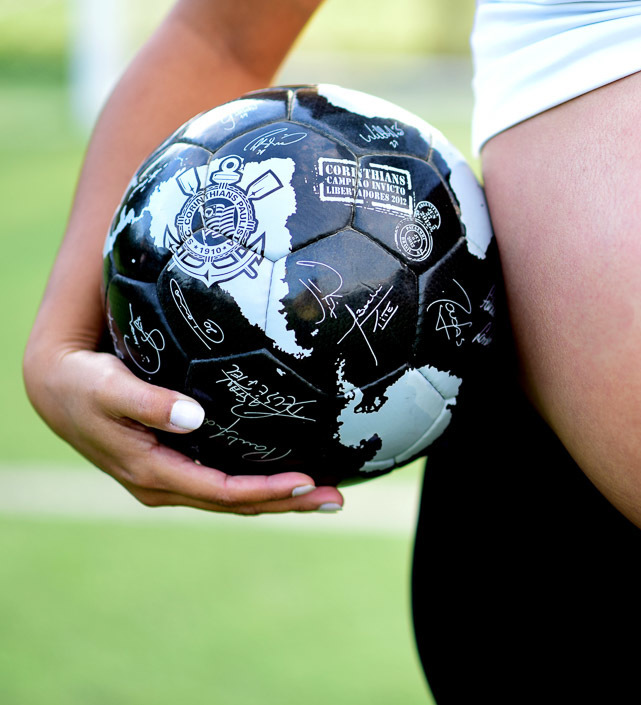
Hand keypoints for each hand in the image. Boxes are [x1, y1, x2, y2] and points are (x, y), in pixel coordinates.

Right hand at [22, 345, 343, 514]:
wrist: (57, 388)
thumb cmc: (84, 383)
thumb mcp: (110, 387)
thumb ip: (148, 401)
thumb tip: (193, 417)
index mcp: (152, 473)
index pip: (221, 491)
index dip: (264, 489)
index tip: (304, 481)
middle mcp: (164, 486)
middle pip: (236, 503)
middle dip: (288, 503)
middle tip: (336, 499)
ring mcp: (170, 481)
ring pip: (234, 498)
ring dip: (281, 499)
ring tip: (328, 495)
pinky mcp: (176, 467)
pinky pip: (226, 483)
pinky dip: (261, 484)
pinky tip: (291, 477)